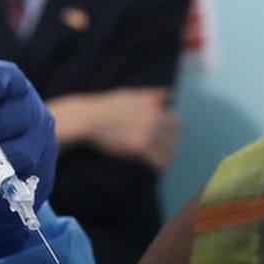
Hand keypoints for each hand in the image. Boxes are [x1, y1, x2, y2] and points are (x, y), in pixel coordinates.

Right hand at [59, 88, 179, 170]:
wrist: (88, 119)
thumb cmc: (104, 107)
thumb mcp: (129, 95)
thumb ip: (150, 95)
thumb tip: (169, 93)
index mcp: (153, 106)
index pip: (175, 121)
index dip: (172, 131)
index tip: (167, 138)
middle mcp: (153, 118)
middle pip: (173, 136)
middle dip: (171, 145)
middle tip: (166, 153)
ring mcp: (147, 133)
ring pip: (168, 149)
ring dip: (167, 157)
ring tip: (162, 163)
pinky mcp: (139, 147)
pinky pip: (158, 160)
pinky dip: (160, 166)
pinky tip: (158, 170)